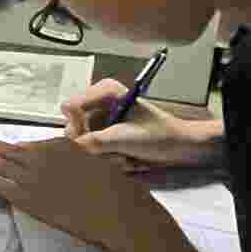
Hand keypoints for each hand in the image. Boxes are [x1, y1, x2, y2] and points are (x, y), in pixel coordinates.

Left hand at [0, 136, 166, 251]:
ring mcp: (31, 175)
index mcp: (58, 145)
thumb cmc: (113, 190)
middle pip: (1, 148)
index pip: (23, 145)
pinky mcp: (26, 197)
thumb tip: (59, 168)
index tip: (11, 162)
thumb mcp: (92, 164)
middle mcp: (40, 155)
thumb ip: (71, 162)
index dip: (14, 155)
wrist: (115, 211)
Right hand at [61, 82, 224, 173]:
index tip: (92, 138)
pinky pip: (92, 152)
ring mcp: (101, 122)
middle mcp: (99, 105)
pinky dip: (108, 159)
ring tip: (125, 155)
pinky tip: (126, 158)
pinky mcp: (105, 137)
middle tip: (114, 149)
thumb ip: (96, 142)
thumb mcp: (126, 138)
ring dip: (103, 156)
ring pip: (82, 145)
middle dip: (93, 146)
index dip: (77, 126)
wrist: (179, 148)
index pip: (70, 107)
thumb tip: (71, 146)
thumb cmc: (159, 136)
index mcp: (105, 92)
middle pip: (73, 128)